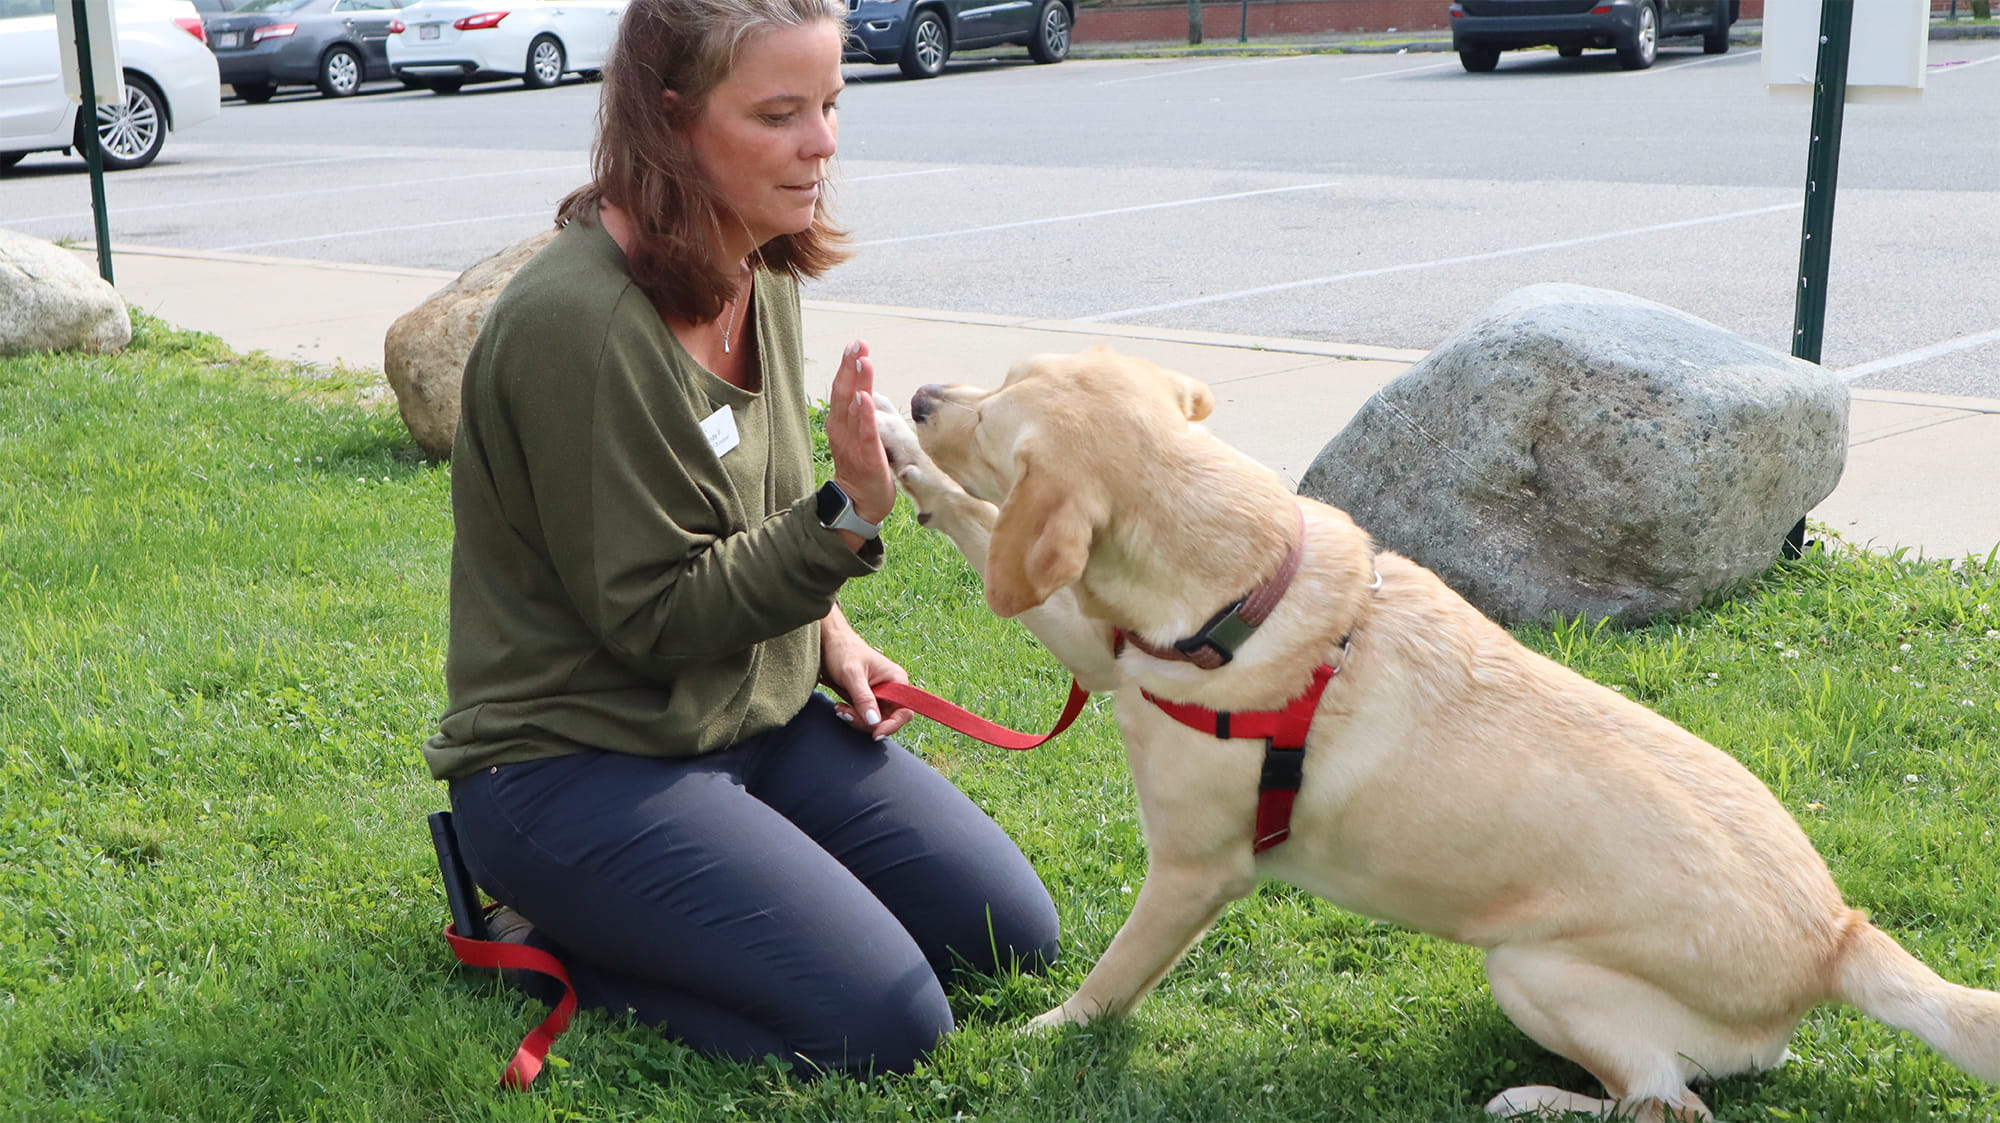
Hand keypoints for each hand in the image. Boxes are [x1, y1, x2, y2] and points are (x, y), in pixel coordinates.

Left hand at [818, 604, 912, 738]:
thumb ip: (864, 699)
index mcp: (897, 680)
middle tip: (845, 713)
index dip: (892, 725)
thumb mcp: (852, 675)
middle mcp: (892, 689)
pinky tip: (840, 707)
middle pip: (887, 719)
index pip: (904, 711)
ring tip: (839, 708)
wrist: (827, 642)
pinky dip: (852, 716)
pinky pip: (864, 716)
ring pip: (874, 721)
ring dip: (856, 719)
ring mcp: (880, 695)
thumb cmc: (842, 651)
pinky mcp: (867, 699)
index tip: (875, 733)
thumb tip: (874, 723)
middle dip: (866, 722)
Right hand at [826, 341, 896, 530]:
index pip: (842, 388)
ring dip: (858, 383)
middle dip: (850, 366)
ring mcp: (852, 443)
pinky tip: (865, 397)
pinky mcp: (866, 456)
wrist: (859, 502)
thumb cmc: (861, 466)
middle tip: (857, 344)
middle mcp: (842, 429)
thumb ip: (858, 413)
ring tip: (863, 361)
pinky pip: (865, 433)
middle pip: (844, 392)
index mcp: (840, 422)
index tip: (854, 344)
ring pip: (853, 408)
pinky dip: (864, 415)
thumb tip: (864, 388)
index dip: (847, 366)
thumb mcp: (857, 434)